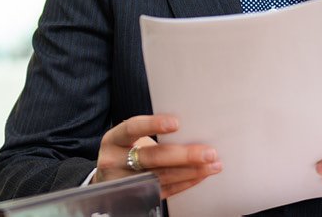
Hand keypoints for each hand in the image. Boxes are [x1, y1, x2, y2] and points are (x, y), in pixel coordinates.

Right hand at [95, 114, 221, 198]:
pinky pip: (166, 190)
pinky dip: (186, 182)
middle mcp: (114, 162)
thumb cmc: (126, 150)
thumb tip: (190, 129)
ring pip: (162, 176)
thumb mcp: (129, 139)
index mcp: (112, 140)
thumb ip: (150, 133)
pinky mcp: (137, 197)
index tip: (176, 123)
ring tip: (213, 164)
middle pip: (151, 158)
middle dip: (183, 155)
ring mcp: (125, 182)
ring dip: (191, 171)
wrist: (109, 177)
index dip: (153, 125)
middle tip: (208, 152)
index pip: (132, 129)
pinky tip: (200, 175)